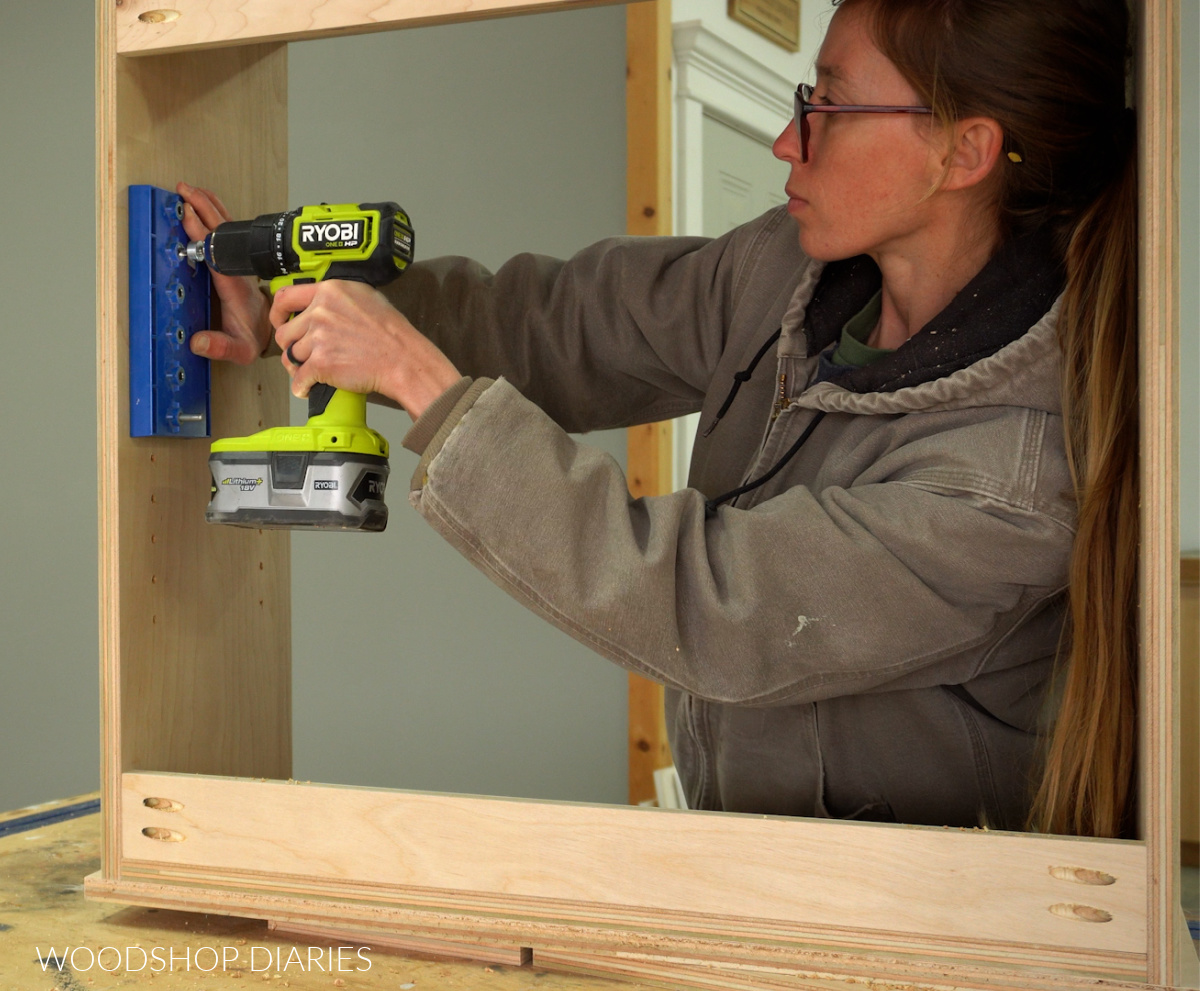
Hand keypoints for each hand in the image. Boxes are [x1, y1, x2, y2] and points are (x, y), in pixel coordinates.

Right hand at [176, 182, 270, 363]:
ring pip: (226, 228)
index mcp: (234, 286)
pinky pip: (226, 233)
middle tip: (184, 191)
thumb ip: (221, 347)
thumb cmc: (253, 337)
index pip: (218, 254)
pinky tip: (204, 204)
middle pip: (222, 233)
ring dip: (208, 207)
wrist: (270, 331)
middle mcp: (238, 269)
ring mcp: (238, 263)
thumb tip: (198, 342)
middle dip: (203, 210)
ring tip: (190, 190)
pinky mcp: (236, 262)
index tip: (187, 216)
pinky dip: (213, 214)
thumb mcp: (239, 349)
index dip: (203, 235)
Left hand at [270, 280, 461, 420]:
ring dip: (298, 367)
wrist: (403, 359)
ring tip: (310, 372)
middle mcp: (320, 312)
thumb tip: (320, 302)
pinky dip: (301, 387)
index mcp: (330, 291)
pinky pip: (299, 379)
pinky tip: (308, 388)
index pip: (285, 297)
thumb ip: (337, 297)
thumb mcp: (366, 296)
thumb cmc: (392, 332)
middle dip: (291, 346)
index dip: (278, 313)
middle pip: (285, 332)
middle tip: (302, 354)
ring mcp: (319, 338)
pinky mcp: (321, 363)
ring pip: (290, 356)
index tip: (280, 322)